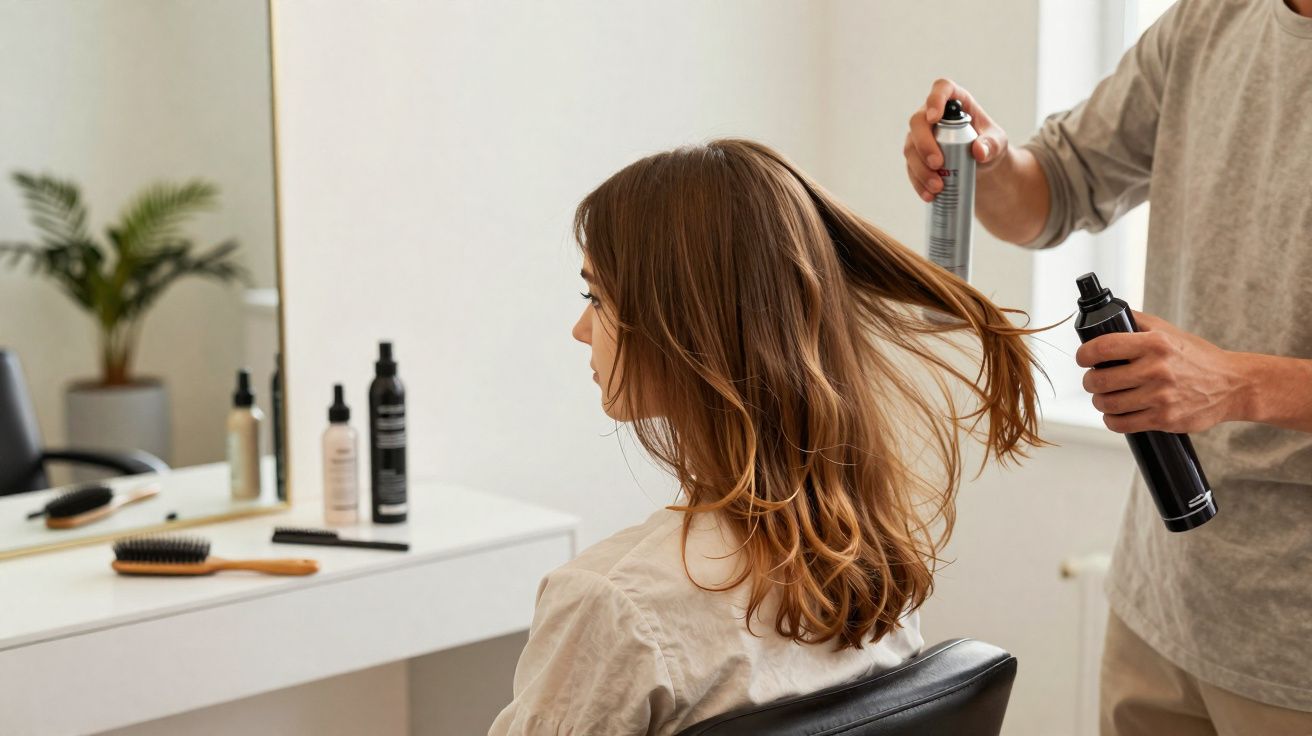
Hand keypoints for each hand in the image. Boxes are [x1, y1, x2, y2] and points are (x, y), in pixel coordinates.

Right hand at [904, 78, 1009, 202]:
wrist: (982, 169)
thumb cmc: (990, 147)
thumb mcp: (998, 145)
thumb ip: (992, 145)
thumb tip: (979, 151)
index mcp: (956, 102)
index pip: (942, 89)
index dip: (935, 99)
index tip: (934, 117)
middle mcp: (932, 116)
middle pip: (918, 122)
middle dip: (924, 144)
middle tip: (938, 164)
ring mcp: (921, 137)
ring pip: (910, 148)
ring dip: (921, 169)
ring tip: (938, 187)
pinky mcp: (916, 158)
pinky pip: (911, 169)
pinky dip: (919, 183)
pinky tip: (929, 195)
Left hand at [1076, 310, 1248, 433]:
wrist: (1233, 385)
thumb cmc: (1198, 358)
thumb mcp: (1169, 332)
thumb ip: (1137, 322)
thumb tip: (1106, 315)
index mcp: (1155, 344)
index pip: (1103, 347)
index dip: (1084, 355)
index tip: (1083, 359)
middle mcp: (1157, 369)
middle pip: (1099, 380)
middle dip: (1090, 381)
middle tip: (1094, 380)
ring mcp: (1161, 396)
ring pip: (1107, 403)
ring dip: (1099, 401)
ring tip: (1105, 396)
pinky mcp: (1164, 419)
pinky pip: (1122, 424)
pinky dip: (1112, 420)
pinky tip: (1115, 413)